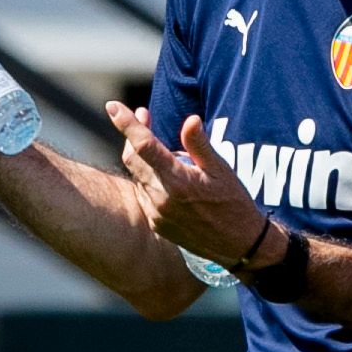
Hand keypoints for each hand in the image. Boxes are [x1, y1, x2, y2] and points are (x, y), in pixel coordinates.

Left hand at [108, 105, 267, 264]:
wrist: (238, 245)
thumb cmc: (233, 203)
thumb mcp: (221, 170)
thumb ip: (199, 144)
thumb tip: (190, 119)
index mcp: (177, 180)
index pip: (143, 146)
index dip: (127, 124)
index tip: (113, 106)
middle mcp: (161, 197)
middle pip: (132, 158)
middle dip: (133, 135)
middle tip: (145, 115)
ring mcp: (156, 213)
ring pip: (137, 176)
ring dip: (142, 158)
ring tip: (166, 150)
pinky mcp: (156, 224)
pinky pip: (144, 194)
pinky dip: (149, 179)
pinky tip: (167, 176)